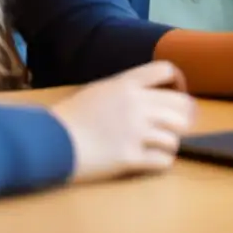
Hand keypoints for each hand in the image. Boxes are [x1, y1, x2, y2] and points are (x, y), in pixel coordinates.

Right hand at [51, 61, 195, 183]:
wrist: (49, 141)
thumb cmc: (68, 116)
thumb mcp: (98, 91)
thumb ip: (124, 90)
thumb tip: (145, 95)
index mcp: (127, 84)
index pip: (166, 70)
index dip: (177, 82)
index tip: (176, 94)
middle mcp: (137, 104)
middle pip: (182, 106)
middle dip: (182, 117)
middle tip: (175, 127)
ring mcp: (136, 131)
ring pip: (176, 136)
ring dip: (171, 142)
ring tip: (161, 146)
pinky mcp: (131, 157)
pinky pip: (164, 161)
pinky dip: (163, 162)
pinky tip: (154, 161)